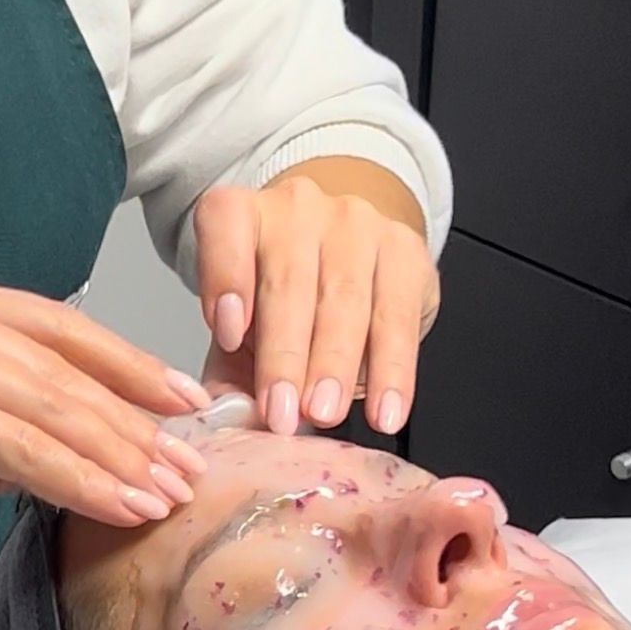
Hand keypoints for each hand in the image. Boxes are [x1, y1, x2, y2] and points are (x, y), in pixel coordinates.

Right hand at [0, 264, 210, 558]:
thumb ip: (21, 422)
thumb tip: (110, 448)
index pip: (62, 327)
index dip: (131, 365)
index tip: (187, 402)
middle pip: (66, 371)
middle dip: (139, 425)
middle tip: (193, 468)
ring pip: (54, 409)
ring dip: (122, 459)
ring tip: (170, 495)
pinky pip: (24, 450)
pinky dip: (81, 483)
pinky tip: (123, 507)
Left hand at [194, 166, 439, 437]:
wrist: (350, 260)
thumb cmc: (285, 301)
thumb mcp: (245, 334)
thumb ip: (231, 374)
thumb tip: (230, 421)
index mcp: (244, 216)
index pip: (226, 224)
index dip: (225, 277)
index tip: (227, 336)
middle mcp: (298, 209)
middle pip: (290, 282)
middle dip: (285, 357)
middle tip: (281, 412)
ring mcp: (356, 223)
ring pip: (346, 299)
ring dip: (335, 365)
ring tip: (324, 413)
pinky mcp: (405, 250)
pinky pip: (399, 318)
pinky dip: (392, 372)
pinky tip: (385, 410)